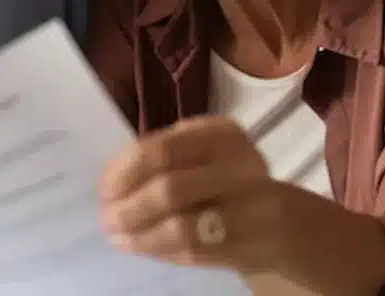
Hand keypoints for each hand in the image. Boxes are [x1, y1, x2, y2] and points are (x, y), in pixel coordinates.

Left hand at [99, 115, 293, 275]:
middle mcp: (240, 165)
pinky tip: (143, 247)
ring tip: (120, 237)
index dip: (123, 173)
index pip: (160, 150)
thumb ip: (159, 157)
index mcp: (220, 133)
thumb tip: (110, 180)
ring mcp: (251, 208)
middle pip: (169, 189)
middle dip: (129, 208)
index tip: (103, 190)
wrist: (281, 220)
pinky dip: (160, 250)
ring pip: (181, 226)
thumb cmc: (223, 178)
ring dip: (141, 235)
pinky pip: (195, 252)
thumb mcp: (198, 152)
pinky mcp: (251, 246)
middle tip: (107, 218)